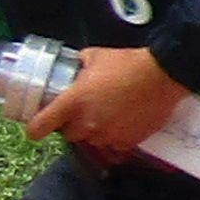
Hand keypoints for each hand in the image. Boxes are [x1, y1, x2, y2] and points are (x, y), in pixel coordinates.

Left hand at [12, 43, 185, 159]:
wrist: (163, 75)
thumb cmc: (127, 63)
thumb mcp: (95, 55)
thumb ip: (80, 64)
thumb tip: (77, 66)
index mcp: (72, 103)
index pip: (39, 127)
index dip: (35, 128)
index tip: (38, 127)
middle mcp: (86, 124)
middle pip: (68, 135)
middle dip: (73, 125)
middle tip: (84, 111)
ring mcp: (107, 135)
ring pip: (92, 140)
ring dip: (95, 131)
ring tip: (109, 114)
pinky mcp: (127, 142)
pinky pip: (114, 144)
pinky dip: (116, 135)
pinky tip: (125, 121)